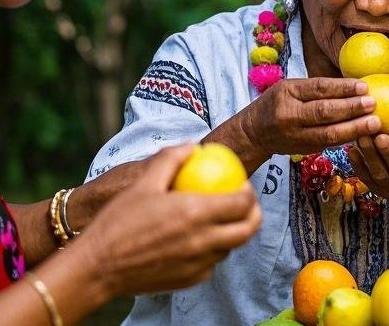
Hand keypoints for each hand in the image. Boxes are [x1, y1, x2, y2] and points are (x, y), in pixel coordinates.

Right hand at [75, 144, 261, 296]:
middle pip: (247, 229)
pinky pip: (212, 263)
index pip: (242, 203)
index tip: (242, 185)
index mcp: (195, 214)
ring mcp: (198, 264)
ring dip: (233, 232)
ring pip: (231, 247)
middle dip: (254, 214)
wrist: (96, 267)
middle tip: (245, 204)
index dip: (249, 192)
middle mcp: (203, 241)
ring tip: (222, 220)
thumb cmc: (118, 222)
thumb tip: (193, 146)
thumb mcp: (143, 183)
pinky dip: (213, 250)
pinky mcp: (190, 280)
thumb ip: (171, 159)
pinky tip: (201, 240)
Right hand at [239, 77, 379, 156]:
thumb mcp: (289, 88)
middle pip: (324, 112)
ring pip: (329, 134)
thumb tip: (354, 85)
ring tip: (375, 123)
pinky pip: (329, 144)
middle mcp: (289, 116)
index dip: (343, 88)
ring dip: (355, 128)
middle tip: (374, 104)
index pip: (318, 89)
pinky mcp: (303, 150)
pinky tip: (364, 134)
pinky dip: (347, 138)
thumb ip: (316, 88)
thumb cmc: (276, 103)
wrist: (254, 133)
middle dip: (352, 108)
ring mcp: (296, 136)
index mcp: (287, 93)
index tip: (364, 86)